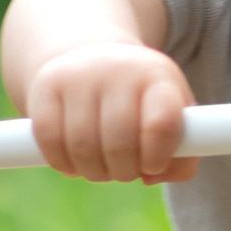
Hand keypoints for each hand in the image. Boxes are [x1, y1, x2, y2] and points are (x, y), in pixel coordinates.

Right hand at [24, 41, 198, 183]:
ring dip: (94, 172)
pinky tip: (74, 163)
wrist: (92, 54)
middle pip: (118, 143)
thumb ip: (183, 155)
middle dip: (123, 171)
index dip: (157, 157)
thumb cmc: (141, 99)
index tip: (152, 166)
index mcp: (158, 77)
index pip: (162, 124)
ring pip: (82, 147)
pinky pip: (49, 140)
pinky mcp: (47, 85)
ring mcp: (79, 75)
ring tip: (102, 168)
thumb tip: (152, 177)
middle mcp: (119, 69)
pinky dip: (62, 163)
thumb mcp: (173, 115)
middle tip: (124, 172)